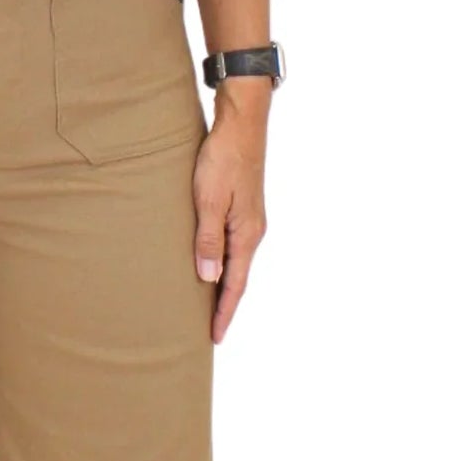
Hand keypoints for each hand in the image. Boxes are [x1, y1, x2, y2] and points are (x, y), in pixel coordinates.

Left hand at [192, 79, 269, 344]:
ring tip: (207, 306)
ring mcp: (249, 219)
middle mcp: (253, 231)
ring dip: (223, 285)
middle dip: (224, 306)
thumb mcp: (209, 201)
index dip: (224, 312)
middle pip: (238, 278)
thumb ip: (208, 240)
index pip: (235, 285)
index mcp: (247, 234)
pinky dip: (223, 263)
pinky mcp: (243, 207)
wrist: (242, 123)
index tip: (214, 337)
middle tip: (209, 331)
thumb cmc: (223, 158)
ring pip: (235, 262)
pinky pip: (232, 245)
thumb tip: (208, 279)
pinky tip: (210, 265)